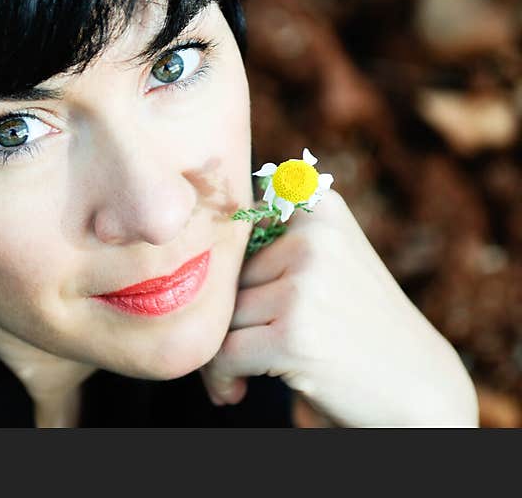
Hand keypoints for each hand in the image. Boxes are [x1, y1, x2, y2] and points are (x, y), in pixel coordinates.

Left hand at [200, 189, 478, 426]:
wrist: (419, 389)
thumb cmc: (357, 326)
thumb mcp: (328, 261)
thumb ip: (270, 244)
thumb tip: (181, 248)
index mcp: (317, 209)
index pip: (231, 233)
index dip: (223, 277)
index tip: (229, 309)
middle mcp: (312, 238)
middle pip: (223, 276)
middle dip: (222, 320)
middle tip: (238, 352)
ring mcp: (305, 286)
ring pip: (219, 315)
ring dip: (219, 352)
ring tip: (242, 373)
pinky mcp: (295, 335)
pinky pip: (222, 352)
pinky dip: (219, 378)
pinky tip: (235, 392)